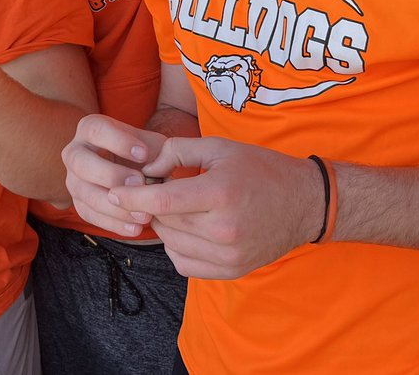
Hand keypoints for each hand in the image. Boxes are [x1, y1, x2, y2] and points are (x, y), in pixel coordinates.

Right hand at [62, 114, 168, 236]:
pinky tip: (135, 228)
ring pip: (84, 193)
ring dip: (114, 206)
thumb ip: (155, 151)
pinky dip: (113, 224)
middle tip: (139, 183)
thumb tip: (160, 168)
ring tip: (143, 214)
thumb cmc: (141, 151)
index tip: (143, 154)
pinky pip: (89, 215)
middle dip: (111, 175)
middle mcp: (75, 152)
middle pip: (81, 162)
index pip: (97, 130)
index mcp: (90, 128)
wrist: (131, 168)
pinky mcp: (78, 203)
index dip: (119, 142)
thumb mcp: (150, 143)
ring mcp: (73, 179)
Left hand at [109, 136, 322, 279]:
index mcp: (220, 193)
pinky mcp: (231, 271)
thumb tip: (145, 167)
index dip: (132, 197)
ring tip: (179, 207)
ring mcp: (228, 256)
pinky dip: (177, 247)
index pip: (162, 202)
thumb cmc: (260, 169)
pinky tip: (188, 229)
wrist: (303, 203)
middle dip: (151, 206)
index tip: (115, 191)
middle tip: (159, 189)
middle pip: (164, 222)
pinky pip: (184, 264)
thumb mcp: (219, 147)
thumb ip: (177, 151)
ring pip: (171, 244)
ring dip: (165, 225)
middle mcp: (223, 230)